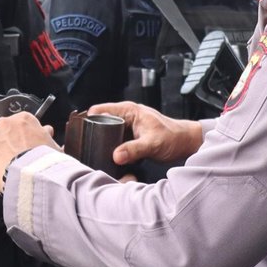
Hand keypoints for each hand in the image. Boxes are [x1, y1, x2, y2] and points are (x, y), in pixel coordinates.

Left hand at [0, 112, 59, 193]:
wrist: (34, 175)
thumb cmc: (45, 163)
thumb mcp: (53, 147)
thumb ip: (46, 137)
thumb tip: (47, 131)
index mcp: (25, 121)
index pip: (16, 121)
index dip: (15, 133)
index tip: (18, 142)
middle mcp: (7, 124)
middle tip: (4, 151)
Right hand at [87, 102, 202, 165]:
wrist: (185, 143)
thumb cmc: (173, 137)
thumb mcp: (152, 144)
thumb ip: (134, 150)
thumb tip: (116, 156)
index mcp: (129, 110)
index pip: (99, 110)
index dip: (88, 119)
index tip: (81, 132)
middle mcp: (125, 116)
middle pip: (99, 122)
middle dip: (92, 133)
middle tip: (85, 146)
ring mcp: (126, 127)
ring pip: (105, 132)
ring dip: (101, 142)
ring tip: (93, 152)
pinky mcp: (128, 137)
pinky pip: (113, 141)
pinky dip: (109, 147)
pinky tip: (106, 156)